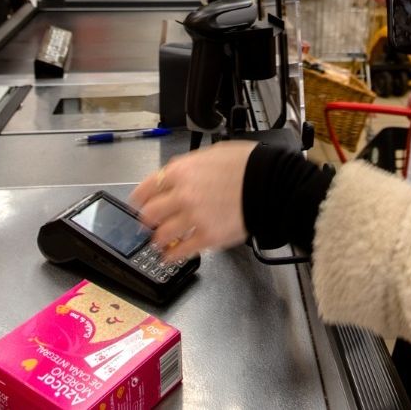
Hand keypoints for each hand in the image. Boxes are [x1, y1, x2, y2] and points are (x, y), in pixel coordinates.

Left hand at [130, 141, 255, 263]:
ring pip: (161, 236)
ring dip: (158, 240)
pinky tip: (171, 257)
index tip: (139, 205)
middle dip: (147, 221)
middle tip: (149, 225)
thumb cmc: (247, 164)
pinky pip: (181, 251)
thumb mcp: (211, 154)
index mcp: (180, 172)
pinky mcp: (208, 237)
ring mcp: (193, 218)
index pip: (146, 189)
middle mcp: (181, 195)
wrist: (271, 183)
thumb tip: (178, 175)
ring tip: (160, 242)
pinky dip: (173, 256)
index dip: (139, 200)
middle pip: (149, 215)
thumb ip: (189, 167)